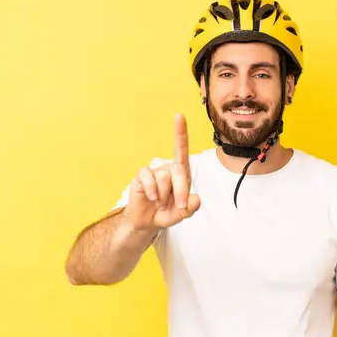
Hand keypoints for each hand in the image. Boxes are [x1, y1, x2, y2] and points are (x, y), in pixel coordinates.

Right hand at [124, 113, 200, 231]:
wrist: (147, 221)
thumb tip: (195, 199)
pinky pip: (148, 178)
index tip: (178, 116)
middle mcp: (168, 168)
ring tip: (160, 203)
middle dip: (181, 190)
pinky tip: (152, 198)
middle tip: (180, 206)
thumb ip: (191, 208)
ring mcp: (154, 172)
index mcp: (181, 172)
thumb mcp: (182, 213)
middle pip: (178, 170)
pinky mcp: (141, 177)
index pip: (181, 149)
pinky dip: (152, 191)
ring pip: (164, 177)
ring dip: (164, 195)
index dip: (180, 132)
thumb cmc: (167, 211)